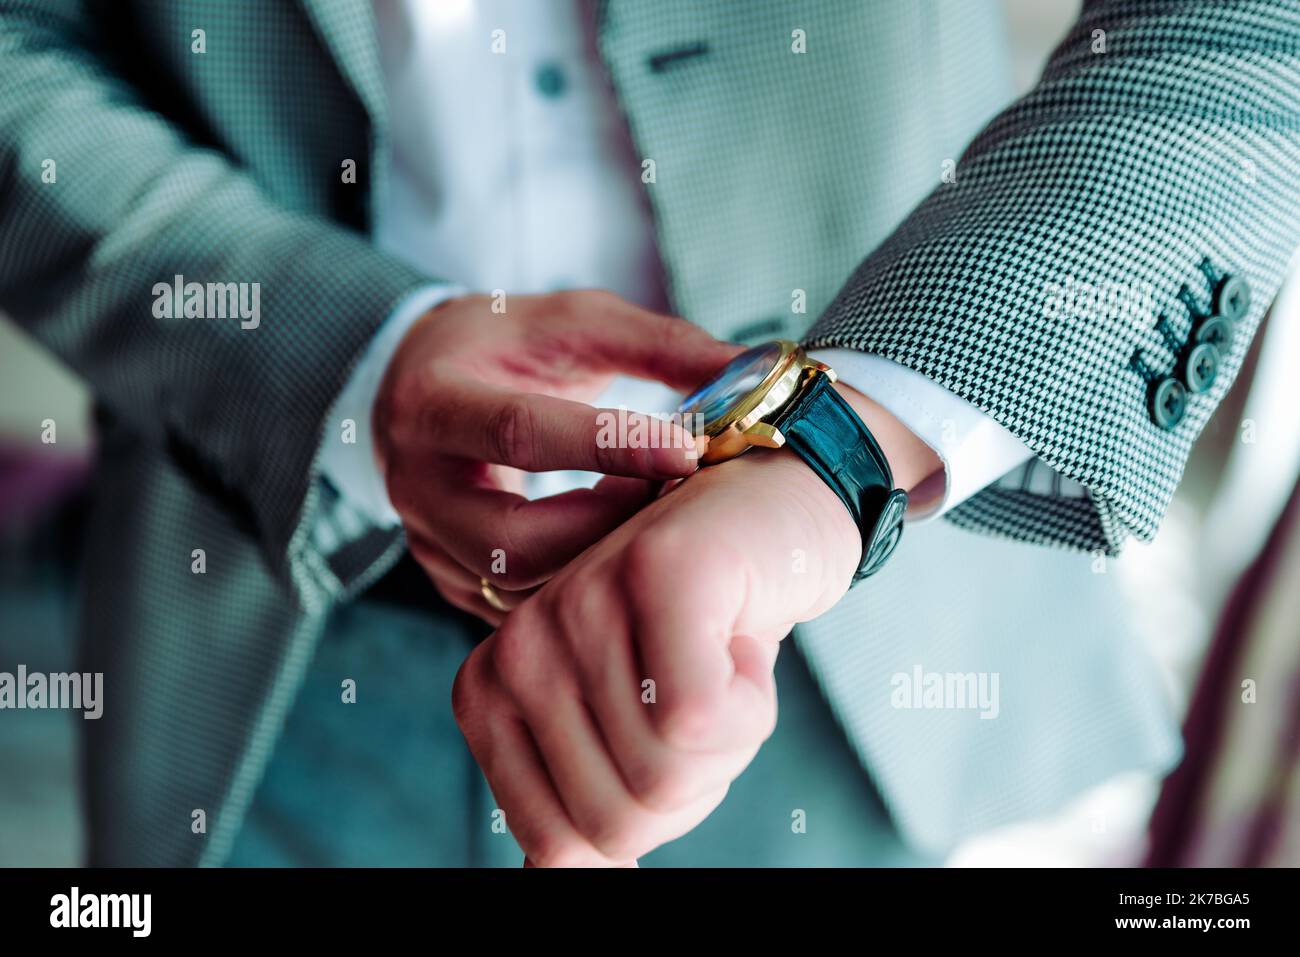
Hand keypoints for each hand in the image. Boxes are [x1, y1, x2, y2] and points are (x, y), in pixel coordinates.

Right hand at [373, 290, 739, 623]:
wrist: (417, 383)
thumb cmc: (505, 347)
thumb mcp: (574, 322)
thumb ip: (657, 343)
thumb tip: (747, 370)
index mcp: (434, 403)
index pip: (520, 434)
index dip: (610, 445)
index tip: (689, 449)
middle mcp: (417, 484)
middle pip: (516, 541)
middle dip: (610, 525)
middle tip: (669, 492)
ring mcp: (429, 544)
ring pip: (521, 588)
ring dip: (601, 560)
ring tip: (648, 512)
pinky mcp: (451, 581)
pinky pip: (522, 608)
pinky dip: (582, 584)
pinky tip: (622, 547)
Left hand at [452, 385, 938, 865]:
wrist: (771, 522)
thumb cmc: (701, 638)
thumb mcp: (625, 732)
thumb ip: (583, 804)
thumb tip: (556, 880)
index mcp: (492, 694)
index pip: (564, 847)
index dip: (648, 815)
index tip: (663, 729)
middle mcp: (519, 646)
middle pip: (623, 819)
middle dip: (697, 780)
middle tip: (704, 687)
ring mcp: (582, 602)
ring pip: (673, 772)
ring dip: (733, 732)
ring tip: (718, 649)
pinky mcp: (659, 572)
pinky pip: (702, 718)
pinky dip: (752, 701)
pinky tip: (740, 632)